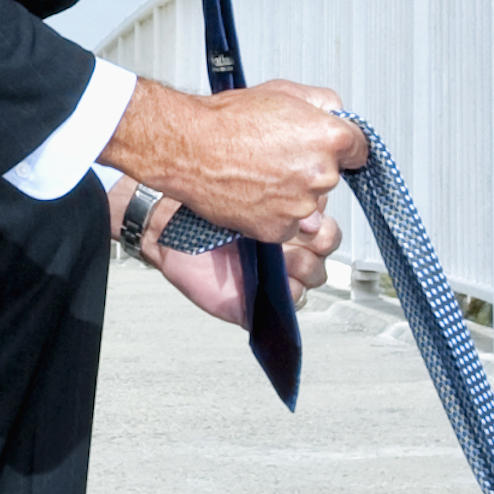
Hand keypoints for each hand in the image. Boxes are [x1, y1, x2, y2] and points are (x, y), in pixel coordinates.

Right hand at [102, 76, 354, 248]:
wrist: (190, 148)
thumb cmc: (227, 121)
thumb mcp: (282, 91)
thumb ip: (321, 101)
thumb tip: (335, 112)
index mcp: (329, 138)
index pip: (360, 148)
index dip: (342, 146)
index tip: (333, 149)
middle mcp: (320, 174)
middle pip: (331, 175)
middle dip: (310, 166)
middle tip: (278, 155)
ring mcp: (301, 205)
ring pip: (308, 202)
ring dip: (292, 192)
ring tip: (260, 173)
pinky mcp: (279, 228)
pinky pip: (288, 223)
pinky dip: (273, 212)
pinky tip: (253, 191)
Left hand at [136, 187, 336, 319]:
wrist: (166, 227)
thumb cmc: (202, 206)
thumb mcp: (245, 191)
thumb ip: (280, 193)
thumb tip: (309, 196)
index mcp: (287, 219)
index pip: (326, 222)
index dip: (323, 222)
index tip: (309, 218)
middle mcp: (286, 245)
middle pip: (327, 249)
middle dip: (320, 242)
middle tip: (300, 236)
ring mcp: (277, 273)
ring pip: (315, 275)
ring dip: (304, 266)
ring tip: (281, 257)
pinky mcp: (262, 299)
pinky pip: (293, 303)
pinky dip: (289, 293)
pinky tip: (275, 281)